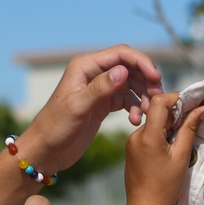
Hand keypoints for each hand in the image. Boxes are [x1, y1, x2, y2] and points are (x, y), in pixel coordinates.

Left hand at [16, 45, 163, 174]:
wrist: (46, 150)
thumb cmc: (55, 127)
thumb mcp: (78, 107)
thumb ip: (100, 88)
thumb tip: (123, 71)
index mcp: (85, 66)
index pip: (120, 54)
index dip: (141, 62)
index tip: (156, 78)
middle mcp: (93, 73)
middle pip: (129, 67)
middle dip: (146, 81)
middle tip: (157, 98)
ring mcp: (99, 89)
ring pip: (131, 84)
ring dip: (143, 96)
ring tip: (148, 113)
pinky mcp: (103, 104)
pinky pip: (126, 99)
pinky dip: (135, 107)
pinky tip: (136, 120)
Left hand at [124, 92, 203, 204]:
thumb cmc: (165, 186)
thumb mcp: (181, 156)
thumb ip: (190, 129)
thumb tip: (203, 108)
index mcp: (148, 135)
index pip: (159, 102)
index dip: (176, 98)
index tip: (191, 105)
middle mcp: (136, 135)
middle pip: (156, 111)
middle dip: (176, 113)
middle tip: (192, 123)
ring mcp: (131, 141)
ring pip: (153, 122)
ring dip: (169, 125)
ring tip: (181, 140)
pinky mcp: (131, 148)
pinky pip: (148, 133)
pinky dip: (160, 134)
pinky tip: (170, 148)